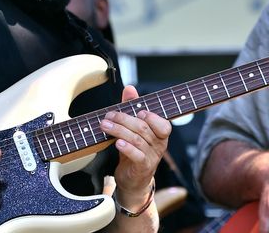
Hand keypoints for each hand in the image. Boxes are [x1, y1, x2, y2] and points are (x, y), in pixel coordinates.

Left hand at [100, 85, 170, 208]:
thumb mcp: (133, 129)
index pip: (164, 124)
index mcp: (160, 134)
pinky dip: (126, 148)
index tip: (137, 111)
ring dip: (119, 130)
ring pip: (137, 140)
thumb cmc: (135, 151)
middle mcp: (159, 145)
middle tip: (108, 116)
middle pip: (144, 128)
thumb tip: (130, 88)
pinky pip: (136, 155)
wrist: (133, 180)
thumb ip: (133, 107)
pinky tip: (117, 142)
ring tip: (104, 125)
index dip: (152, 117)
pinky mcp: (142, 167)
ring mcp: (152, 157)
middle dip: (124, 119)